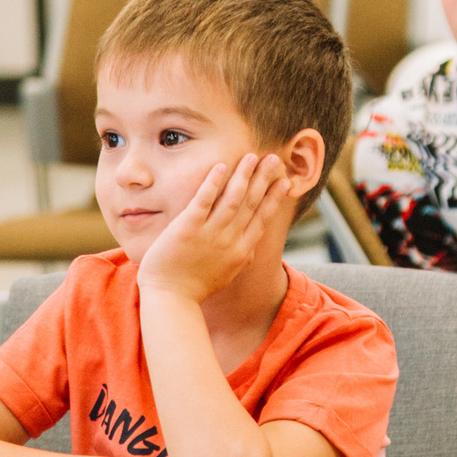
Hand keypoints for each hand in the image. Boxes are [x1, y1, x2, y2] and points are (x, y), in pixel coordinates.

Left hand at [137, 153, 289, 304]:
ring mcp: (210, 233)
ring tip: (252, 156)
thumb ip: (240, 257)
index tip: (285, 181)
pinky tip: (221, 166)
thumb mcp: (227, 274)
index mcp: (241, 251)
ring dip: (244, 175)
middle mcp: (230, 240)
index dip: (275, 198)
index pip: (263, 218)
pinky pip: (204, 200)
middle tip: (275, 158)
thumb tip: (251, 248)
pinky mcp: (188, 228)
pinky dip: (214, 182)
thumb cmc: (194, 289)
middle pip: (252, 203)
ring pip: (233, 198)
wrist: (171, 300)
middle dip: (264, 179)